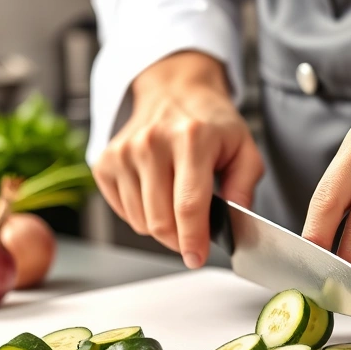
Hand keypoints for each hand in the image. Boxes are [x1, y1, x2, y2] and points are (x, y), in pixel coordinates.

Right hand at [92, 51, 263, 268]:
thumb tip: (234, 224)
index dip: (192, 240)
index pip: (188, 205)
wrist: (174, 91)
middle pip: (160, 221)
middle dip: (179, 240)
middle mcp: (152, 143)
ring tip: (176, 201)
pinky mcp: (105, 161)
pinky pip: (123, 211)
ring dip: (162, 226)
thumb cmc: (211, 123)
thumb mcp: (244, 148)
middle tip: (193, 234)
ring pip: (140, 222)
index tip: (195, 258)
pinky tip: (156, 192)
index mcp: (191, 139)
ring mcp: (124, 152)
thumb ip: (245, 188)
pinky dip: (141, 213)